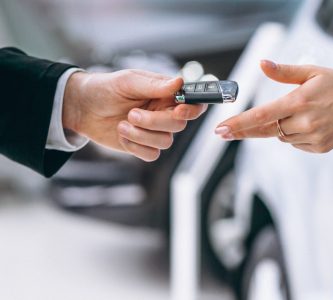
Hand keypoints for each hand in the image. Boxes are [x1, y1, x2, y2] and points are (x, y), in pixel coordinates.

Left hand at [63, 69, 206, 160]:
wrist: (82, 108)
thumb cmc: (106, 88)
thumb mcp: (129, 81)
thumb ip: (155, 85)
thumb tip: (179, 82)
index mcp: (166, 94)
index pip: (193, 104)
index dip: (192, 110)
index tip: (178, 111)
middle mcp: (164, 113)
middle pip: (179, 125)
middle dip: (155, 122)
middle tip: (132, 114)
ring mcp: (154, 131)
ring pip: (165, 142)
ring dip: (141, 135)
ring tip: (122, 124)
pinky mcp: (143, 146)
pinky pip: (152, 155)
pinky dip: (135, 147)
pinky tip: (122, 135)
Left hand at [214, 60, 332, 152]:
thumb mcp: (313, 72)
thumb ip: (285, 71)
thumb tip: (261, 64)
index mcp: (299, 102)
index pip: (261, 116)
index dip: (239, 124)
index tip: (221, 130)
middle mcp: (304, 123)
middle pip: (267, 129)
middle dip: (251, 127)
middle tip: (227, 131)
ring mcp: (312, 138)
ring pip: (282, 136)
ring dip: (281, 127)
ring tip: (301, 114)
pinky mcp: (319, 148)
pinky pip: (295, 143)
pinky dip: (295, 135)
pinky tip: (309, 124)